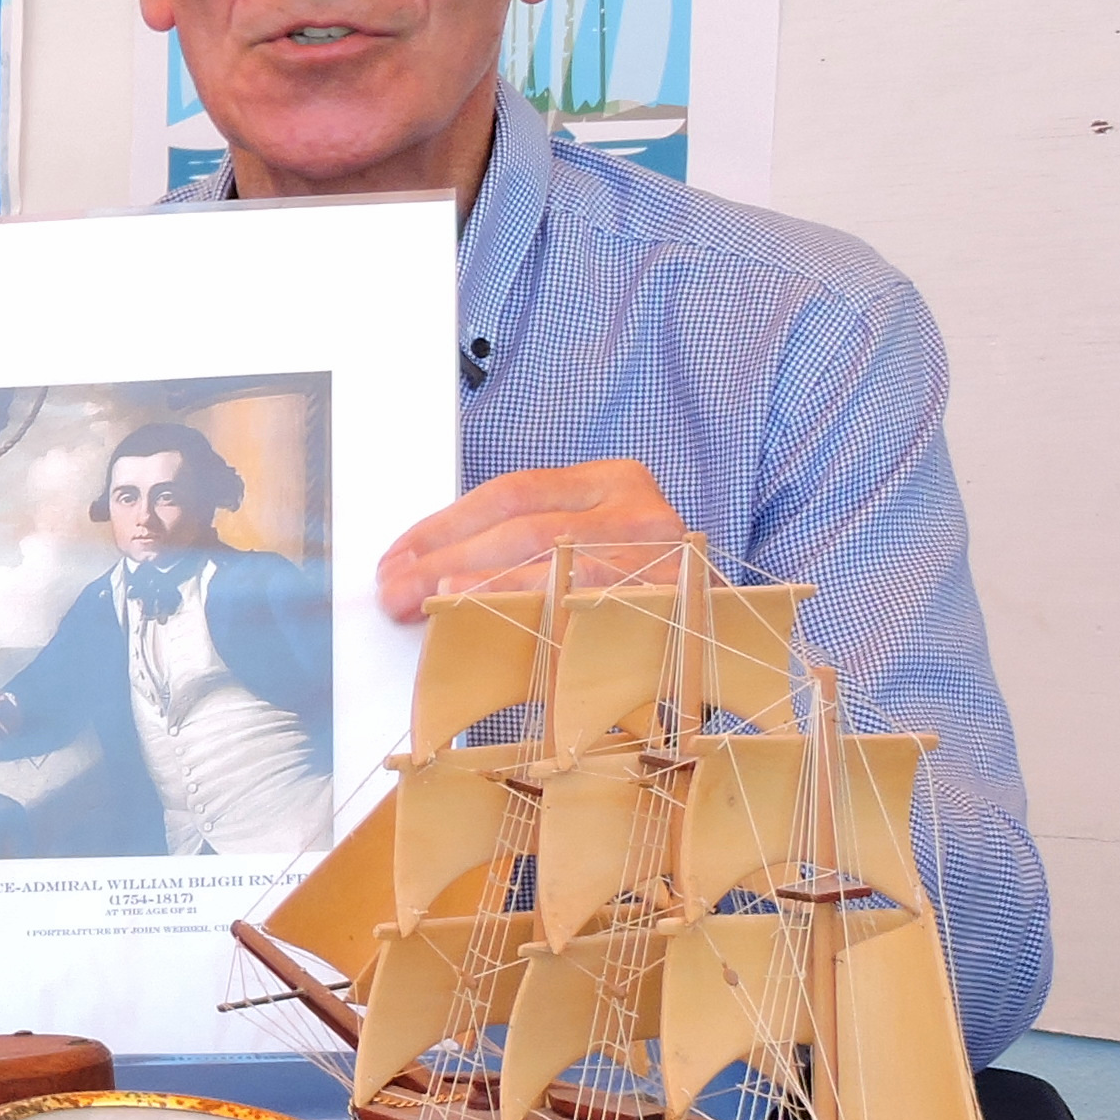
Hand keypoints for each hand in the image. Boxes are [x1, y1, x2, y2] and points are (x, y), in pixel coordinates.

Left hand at [376, 460, 689, 618]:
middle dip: (446, 557)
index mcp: (613, 482)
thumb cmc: (636, 592)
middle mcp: (640, 512)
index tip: (397, 555)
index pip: (511, 494)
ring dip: (480, 585)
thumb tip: (429, 572)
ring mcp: (660, 558)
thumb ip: (523, 547)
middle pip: (523, 528)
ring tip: (430, 600)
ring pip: (552, 563)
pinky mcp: (669, 604)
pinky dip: (533, 614)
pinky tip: (492, 619)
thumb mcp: (587, 547)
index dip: (445, 524)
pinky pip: (587, 609)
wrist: (726, 638)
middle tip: (393, 590)